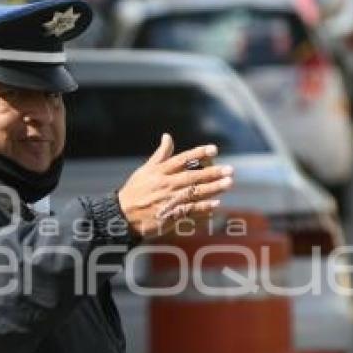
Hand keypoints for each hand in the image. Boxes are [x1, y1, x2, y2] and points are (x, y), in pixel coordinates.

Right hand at [117, 133, 233, 238]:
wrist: (122, 215)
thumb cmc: (135, 191)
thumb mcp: (145, 170)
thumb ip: (160, 155)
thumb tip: (168, 136)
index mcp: (160, 172)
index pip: (182, 159)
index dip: (198, 153)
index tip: (214, 149)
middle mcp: (165, 184)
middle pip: (192, 177)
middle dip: (212, 173)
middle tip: (230, 170)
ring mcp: (168, 200)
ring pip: (194, 194)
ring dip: (212, 189)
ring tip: (228, 183)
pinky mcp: (169, 215)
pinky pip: (189, 211)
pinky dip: (203, 208)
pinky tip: (216, 204)